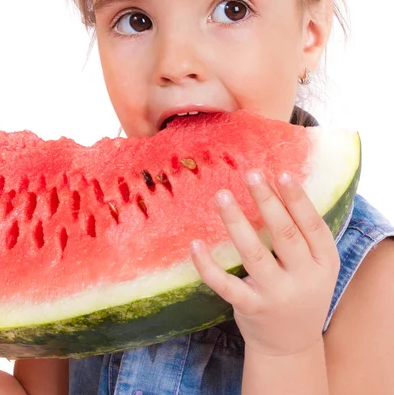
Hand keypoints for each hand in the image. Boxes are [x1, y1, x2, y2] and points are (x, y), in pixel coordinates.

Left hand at [190, 169, 340, 356]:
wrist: (290, 346)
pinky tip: (196, 244)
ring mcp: (275, 295)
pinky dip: (208, 265)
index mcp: (324, 263)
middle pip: (284, 234)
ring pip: (254, 253)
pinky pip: (225, 284)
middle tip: (251, 173)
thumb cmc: (301, 290)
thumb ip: (303, 234)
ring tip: (222, 195)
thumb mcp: (316, 265)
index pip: (312, 226)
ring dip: (236, 221)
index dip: (298, 199)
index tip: (281, 173)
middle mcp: (303, 279)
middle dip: (267, 201)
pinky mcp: (250, 308)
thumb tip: (276, 186)